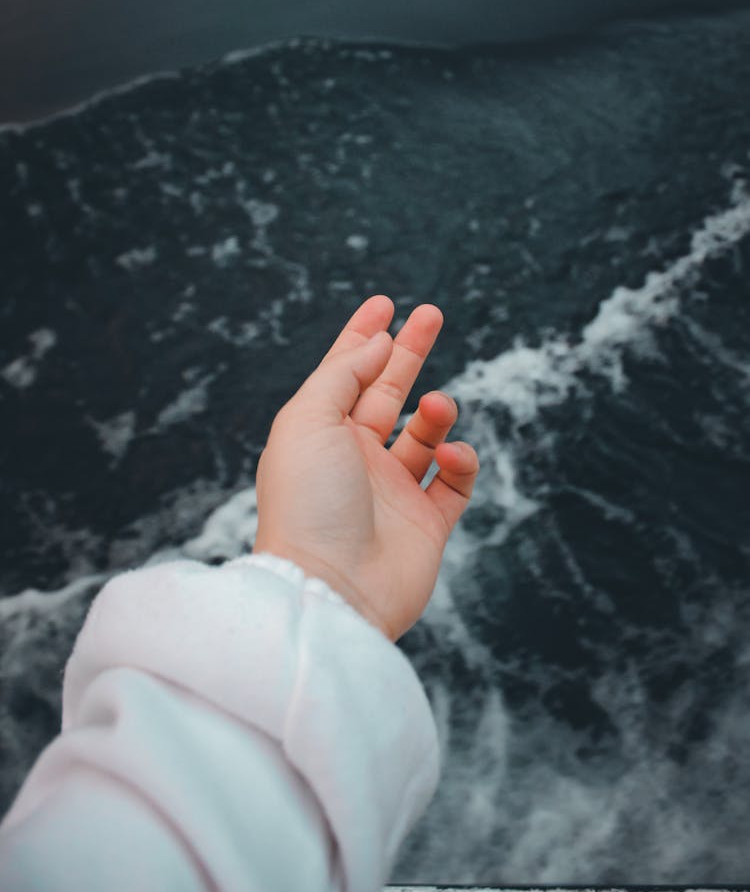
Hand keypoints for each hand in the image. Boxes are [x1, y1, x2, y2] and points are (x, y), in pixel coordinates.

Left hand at [253, 295, 478, 639]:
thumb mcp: (308, 420)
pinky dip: (459, 460)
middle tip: (431, 313)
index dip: (364, 337)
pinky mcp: (426, 524)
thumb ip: (344, 374)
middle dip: (409, 351)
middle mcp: (355, 459)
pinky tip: (450, 454)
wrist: (331, 588)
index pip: (345, 374)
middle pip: (388, 392)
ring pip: (425, 433)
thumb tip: (378, 345)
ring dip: (435, 411)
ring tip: (433, 406)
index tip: (386, 304)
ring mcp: (392, 492)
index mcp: (320, 434)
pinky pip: (454, 480)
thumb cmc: (308, 502)